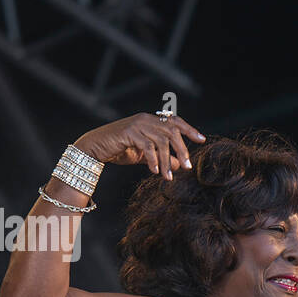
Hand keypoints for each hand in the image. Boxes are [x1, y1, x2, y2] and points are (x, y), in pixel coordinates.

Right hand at [73, 113, 205, 180]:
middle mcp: (146, 119)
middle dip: (181, 150)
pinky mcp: (129, 132)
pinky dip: (153, 160)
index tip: (202, 140)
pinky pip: (147, 147)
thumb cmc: (120, 150)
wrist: (95, 148)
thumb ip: (162, 157)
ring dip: (167, 161)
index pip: (175, 122)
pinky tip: (155, 171)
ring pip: (161, 141)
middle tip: (187, 167)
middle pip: (172, 131)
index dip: (189, 129)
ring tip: (169, 177)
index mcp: (151, 121)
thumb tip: (179, 164)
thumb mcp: (145, 155)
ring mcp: (137, 124)